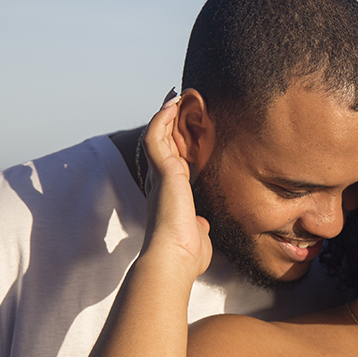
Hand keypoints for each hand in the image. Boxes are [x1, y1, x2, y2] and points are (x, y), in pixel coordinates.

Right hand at [140, 91, 212, 277]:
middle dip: (168, 123)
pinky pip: (157, 137)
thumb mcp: (196, 236)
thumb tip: (200, 224)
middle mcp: (161, 184)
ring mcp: (160, 177)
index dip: (174, 145)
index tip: (182, 131)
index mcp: (170, 197)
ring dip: (166, 115)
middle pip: (162, 145)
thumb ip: (197, 226)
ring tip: (176, 96)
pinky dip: (162, 120)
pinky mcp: (163, 172)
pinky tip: (171, 105)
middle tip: (175, 102)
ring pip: (157, 136)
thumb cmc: (186, 257)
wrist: (175, 260)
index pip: (171, 164)